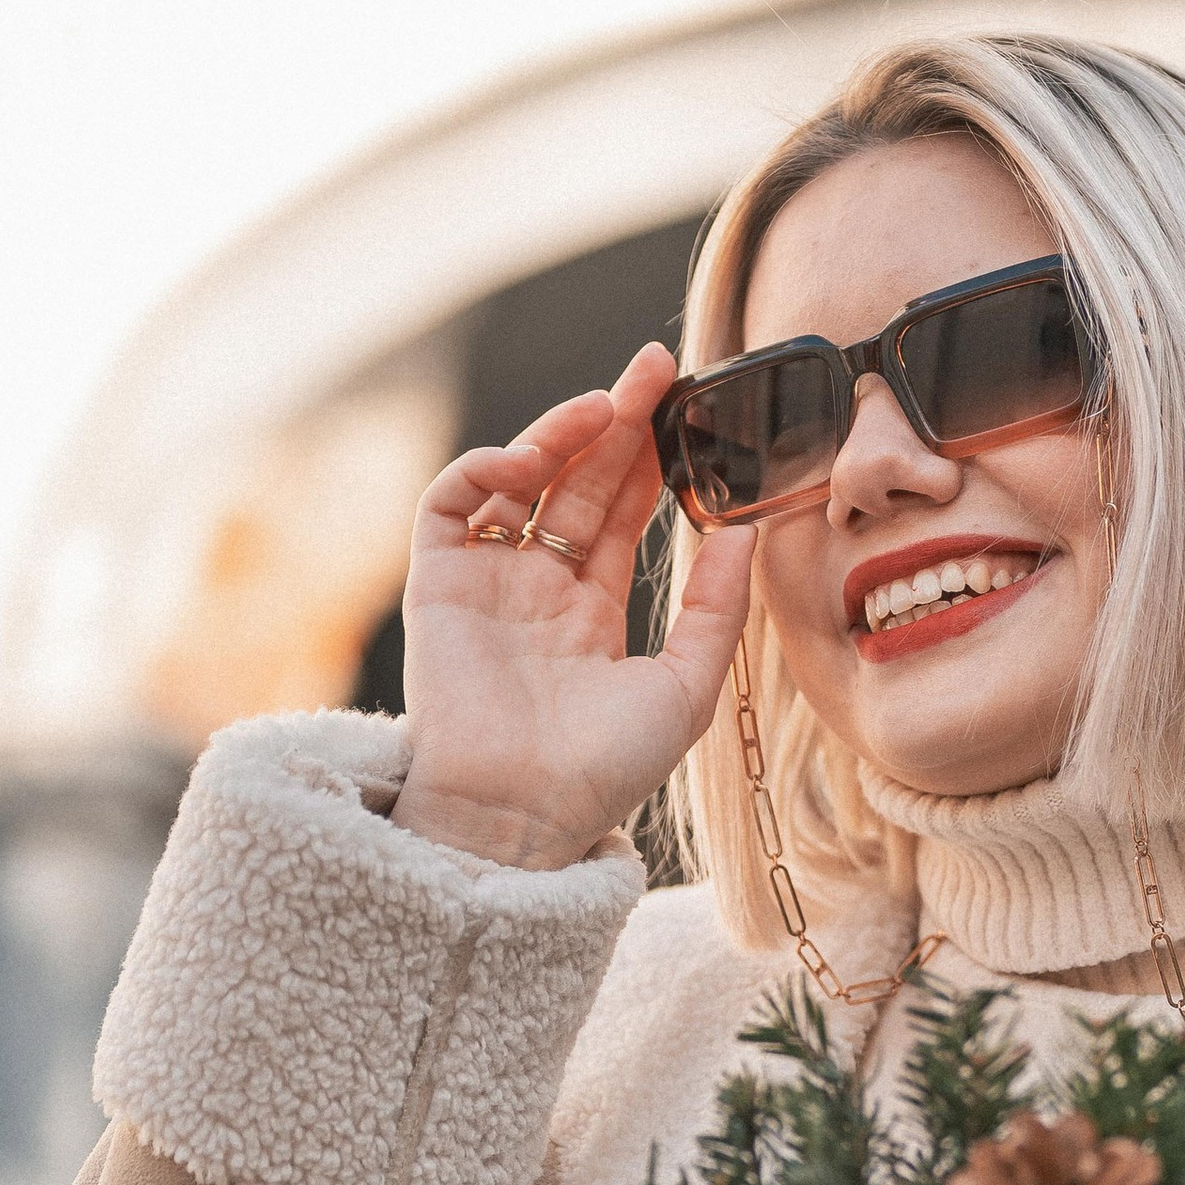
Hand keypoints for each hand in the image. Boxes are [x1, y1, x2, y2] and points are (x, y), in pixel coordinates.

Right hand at [392, 343, 755, 870]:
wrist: (521, 815)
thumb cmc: (603, 772)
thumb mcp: (686, 686)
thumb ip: (715, 607)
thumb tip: (748, 530)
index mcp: (588, 611)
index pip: (618, 511)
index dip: (648, 456)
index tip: (684, 405)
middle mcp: (534, 589)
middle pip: (574, 481)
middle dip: (613, 422)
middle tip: (654, 369)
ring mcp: (484, 583)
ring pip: (516, 480)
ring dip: (557, 433)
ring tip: (604, 408)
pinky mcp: (436, 585)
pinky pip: (450, 505)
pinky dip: (485, 467)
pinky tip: (531, 459)